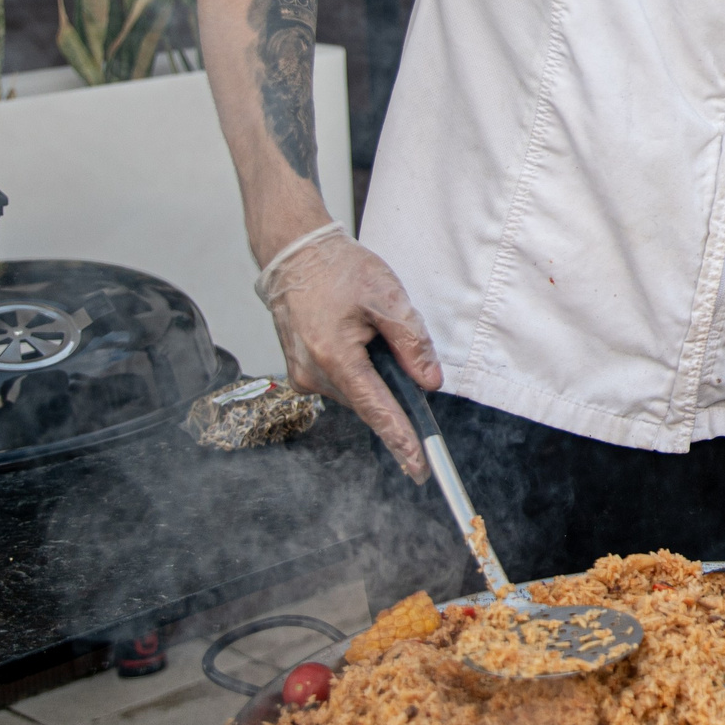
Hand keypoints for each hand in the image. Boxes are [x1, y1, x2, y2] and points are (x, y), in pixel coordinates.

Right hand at [257, 229, 442, 480]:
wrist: (295, 256)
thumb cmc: (337, 270)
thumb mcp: (387, 299)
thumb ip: (411, 343)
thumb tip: (429, 382)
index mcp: (336, 357)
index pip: (378, 411)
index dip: (401, 441)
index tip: (418, 468)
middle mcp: (314, 374)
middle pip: (369, 402)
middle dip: (393, 393)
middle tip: (405, 362)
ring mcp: (304, 375)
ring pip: (356, 393)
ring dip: (375, 376)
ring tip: (372, 332)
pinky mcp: (301, 370)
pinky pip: (342, 382)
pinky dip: (359, 371)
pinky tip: (360, 341)